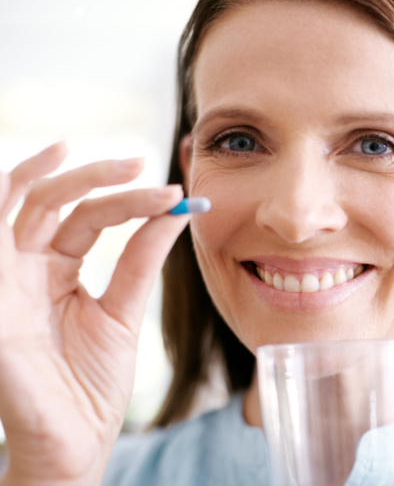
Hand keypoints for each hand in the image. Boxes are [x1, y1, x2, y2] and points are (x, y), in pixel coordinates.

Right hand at [0, 142, 189, 484]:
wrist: (74, 441)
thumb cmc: (92, 384)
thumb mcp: (123, 311)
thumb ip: (140, 260)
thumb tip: (175, 212)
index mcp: (56, 269)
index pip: (88, 217)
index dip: (129, 200)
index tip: (175, 194)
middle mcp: (26, 267)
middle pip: (51, 201)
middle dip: (93, 176)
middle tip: (138, 162)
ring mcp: (4, 281)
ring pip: (16, 208)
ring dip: (48, 176)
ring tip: (81, 153)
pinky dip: (1, 203)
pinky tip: (34, 176)